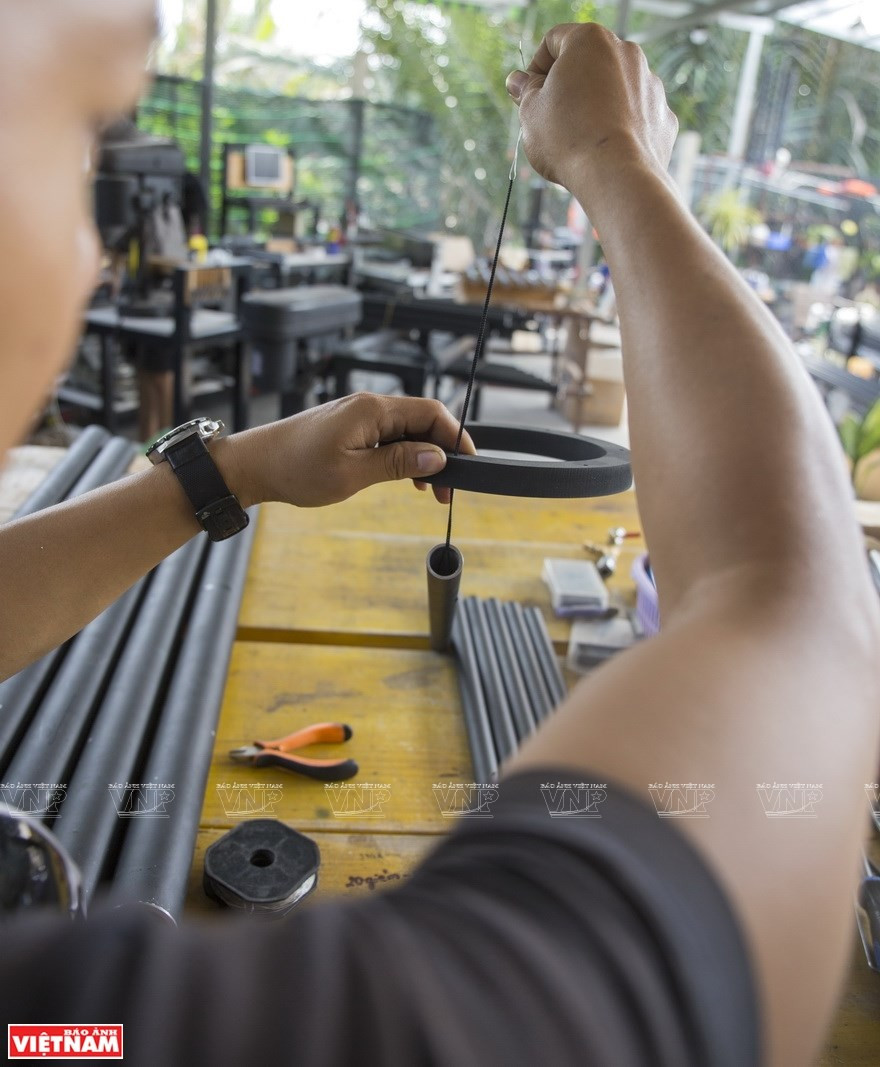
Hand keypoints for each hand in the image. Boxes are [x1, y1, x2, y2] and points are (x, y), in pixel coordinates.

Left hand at [221, 393, 474, 507]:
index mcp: (373, 409)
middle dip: (442, 453)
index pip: (432, 413)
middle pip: (423, 421)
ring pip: (408, 430)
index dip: (456, 437)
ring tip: (428, 490)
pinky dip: (404, 456)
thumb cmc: (295, 468)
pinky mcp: (351, 427)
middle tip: (448, 491)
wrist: (254, 465)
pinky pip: (390, 436)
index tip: (469, 466)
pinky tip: (406, 478)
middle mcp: (370, 405)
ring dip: (423, 457)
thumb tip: (438, 457)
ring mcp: (360, 416)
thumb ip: (398, 463)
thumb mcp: (352, 473)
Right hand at [505, 24, 676, 201]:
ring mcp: (650, 84)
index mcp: (591, 40)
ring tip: (579, 141)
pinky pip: (635, 116)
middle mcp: (627, 53)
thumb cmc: (568, 138)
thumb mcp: (531, 112)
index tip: (528, 98)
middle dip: (568, 88)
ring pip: (614, 90)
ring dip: (595, 107)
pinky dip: (620, 129)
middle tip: (551, 121)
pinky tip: (605, 151)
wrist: (615, 176)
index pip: (553, 41)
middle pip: (588, 65)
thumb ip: (525, 90)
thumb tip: (519, 81)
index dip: (535, 69)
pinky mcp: (663, 116)